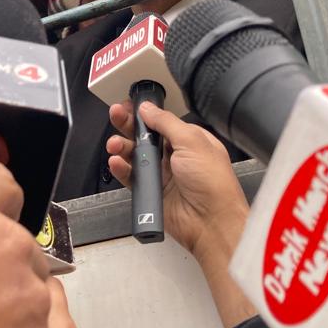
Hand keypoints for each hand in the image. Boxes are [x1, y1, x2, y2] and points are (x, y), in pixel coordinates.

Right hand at [106, 101, 246, 261]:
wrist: (211, 222)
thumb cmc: (212, 182)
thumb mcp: (192, 141)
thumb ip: (166, 122)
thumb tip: (148, 108)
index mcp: (189, 140)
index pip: (161, 121)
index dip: (144, 113)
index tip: (129, 105)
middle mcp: (175, 156)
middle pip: (145, 136)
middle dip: (128, 124)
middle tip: (115, 114)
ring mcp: (162, 174)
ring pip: (135, 155)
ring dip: (122, 146)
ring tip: (114, 144)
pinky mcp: (152, 192)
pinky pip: (131, 177)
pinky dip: (121, 168)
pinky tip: (116, 162)